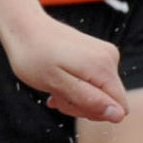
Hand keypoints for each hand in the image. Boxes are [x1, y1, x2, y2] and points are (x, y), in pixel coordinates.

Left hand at [4, 14, 128, 124]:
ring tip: (53, 85)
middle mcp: (110, 58)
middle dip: (80, 104)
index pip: (118, 108)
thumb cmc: (34, 55)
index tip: (67, 101)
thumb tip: (118, 115)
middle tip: (55, 94)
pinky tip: (57, 80)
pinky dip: (74, 85)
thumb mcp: (57, 83)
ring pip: (99, 93)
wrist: (24, 26)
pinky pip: (93, 81)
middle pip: (108, 101)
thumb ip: (89, 100)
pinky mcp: (97, 54)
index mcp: (103, 67)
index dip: (92, 113)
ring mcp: (104, 54)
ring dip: (74, 95)